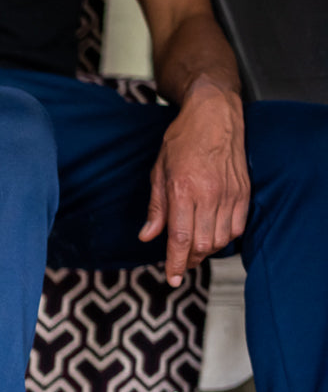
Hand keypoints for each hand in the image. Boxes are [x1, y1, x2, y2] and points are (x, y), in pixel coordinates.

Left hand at [139, 80, 248, 286]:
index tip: (172, 278)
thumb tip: (148, 236)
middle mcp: (209, 194)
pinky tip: (214, 237)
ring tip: (194, 252)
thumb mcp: (159, 172)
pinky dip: (226, 238)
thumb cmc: (182, 140)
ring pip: (221, 239)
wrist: (214, 114)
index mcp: (183, 191)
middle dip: (190, 260)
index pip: (180, 238)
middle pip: (202, 243)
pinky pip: (238, 226)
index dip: (176, 262)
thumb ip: (156, 207)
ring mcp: (230, 193)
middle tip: (180, 264)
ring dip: (207, 251)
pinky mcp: (244, 191)